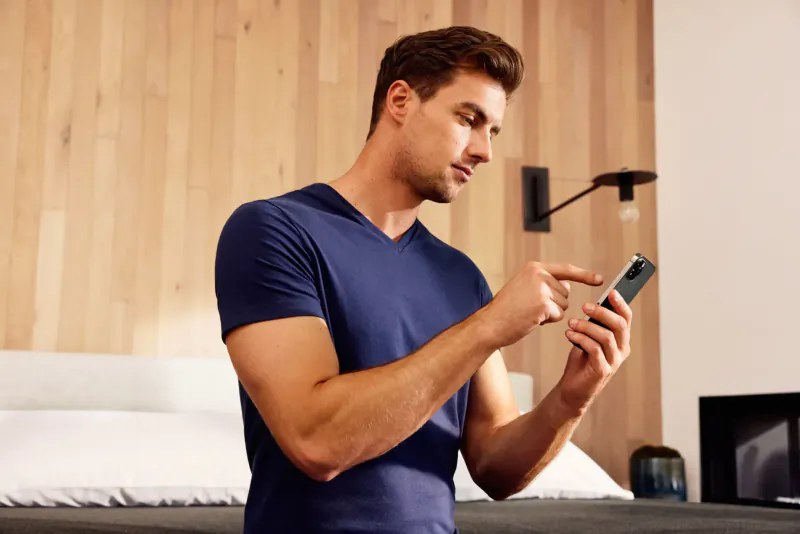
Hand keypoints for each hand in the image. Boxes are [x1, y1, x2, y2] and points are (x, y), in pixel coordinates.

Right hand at [482, 262, 602, 347]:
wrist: (491, 324)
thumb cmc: (506, 310)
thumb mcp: (523, 287)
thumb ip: (544, 283)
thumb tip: (566, 287)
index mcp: (534, 268)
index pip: (565, 269)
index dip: (584, 275)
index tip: (599, 279)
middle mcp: (539, 274)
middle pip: (565, 292)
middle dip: (553, 304)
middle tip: (530, 307)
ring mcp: (541, 289)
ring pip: (563, 305)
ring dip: (551, 313)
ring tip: (530, 312)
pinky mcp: (544, 305)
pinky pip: (559, 315)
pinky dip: (548, 321)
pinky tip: (532, 319)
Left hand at [558, 290, 632, 414]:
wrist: (572, 389)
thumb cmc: (581, 362)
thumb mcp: (588, 339)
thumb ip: (593, 325)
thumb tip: (592, 306)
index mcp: (621, 340)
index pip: (626, 318)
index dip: (621, 304)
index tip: (611, 291)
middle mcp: (621, 350)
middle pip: (620, 325)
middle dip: (602, 312)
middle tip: (585, 306)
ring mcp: (614, 361)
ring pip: (606, 336)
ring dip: (587, 326)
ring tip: (571, 323)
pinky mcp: (602, 371)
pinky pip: (595, 349)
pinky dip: (581, 339)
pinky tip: (569, 335)